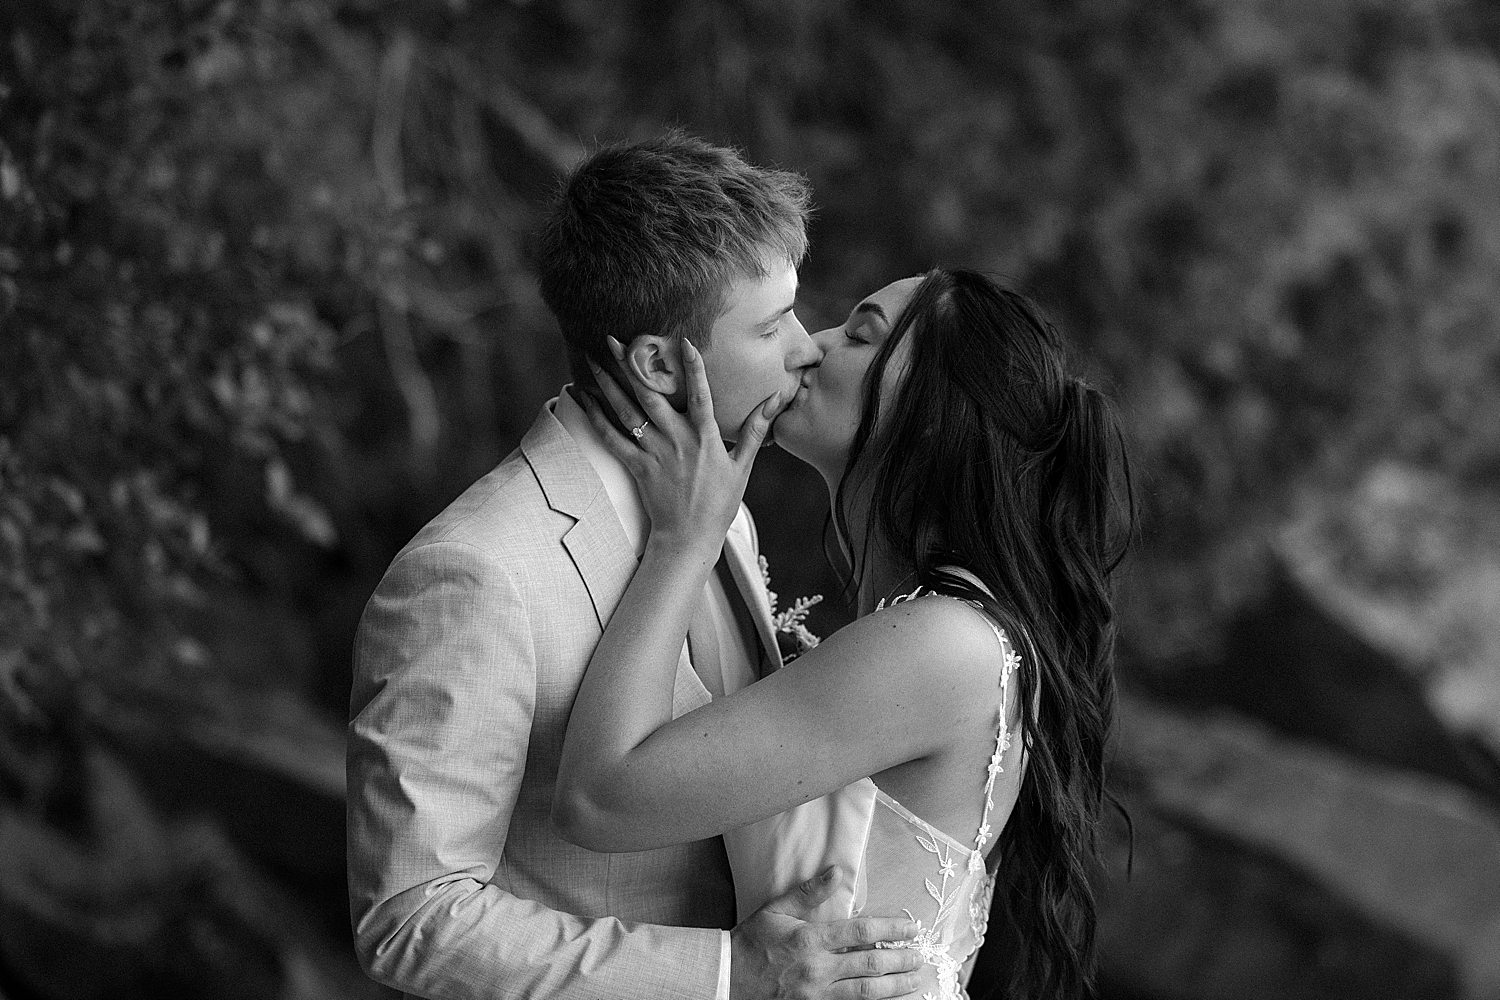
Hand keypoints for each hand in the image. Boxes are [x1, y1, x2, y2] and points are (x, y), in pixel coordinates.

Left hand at [579, 338, 779, 558]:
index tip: (684, 341)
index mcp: (706, 438)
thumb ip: (755, 430)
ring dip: (608, 383)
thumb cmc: (718, 504)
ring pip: (627, 411)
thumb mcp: (743, 466)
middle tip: (613, 339)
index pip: (700, 395)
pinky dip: (596, 417)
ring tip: (593, 359)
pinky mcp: (637, 467)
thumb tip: (777, 400)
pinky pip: (612, 438)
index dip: (694, 368)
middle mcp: (678, 441)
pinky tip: (584, 398)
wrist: (689, 538)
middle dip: (631, 364)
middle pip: (651, 395)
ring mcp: (655, 453)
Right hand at [729, 869, 929, 999]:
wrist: (727, 978)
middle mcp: (818, 969)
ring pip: (866, 992)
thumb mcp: (777, 910)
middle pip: (871, 965)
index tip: (911, 928)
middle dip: (901, 960)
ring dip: (895, 986)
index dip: (891, 930)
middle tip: (920, 956)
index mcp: (811, 940)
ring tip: (915, 980)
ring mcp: (817, 995)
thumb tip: (837, 872)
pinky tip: (889, 999)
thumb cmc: (752, 942)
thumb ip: (809, 892)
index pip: (861, 933)